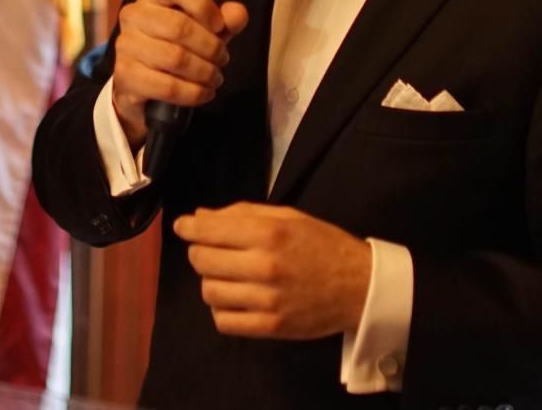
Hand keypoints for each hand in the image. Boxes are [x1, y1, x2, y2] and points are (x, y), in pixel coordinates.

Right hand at [112, 0, 248, 146]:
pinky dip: (193, 93)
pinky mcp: (124, 75)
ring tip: (216, 77)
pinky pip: (166, 86)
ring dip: (204, 72)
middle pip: (178, 26)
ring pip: (174, 58)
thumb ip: (226, 19)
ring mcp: (125, 44)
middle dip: (211, 47)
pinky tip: (205, 93)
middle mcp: (134, 14)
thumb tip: (237, 15)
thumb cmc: (180, 44)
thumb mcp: (208, 28)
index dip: (202, 5)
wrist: (145, 82)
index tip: (220, 25)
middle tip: (223, 58)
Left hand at [174, 203, 372, 339]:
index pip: (212, 229)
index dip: (190, 227)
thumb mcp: (290, 217)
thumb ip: (245, 214)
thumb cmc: (323, 244)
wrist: (358, 285)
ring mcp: (266, 299)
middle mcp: (265, 265)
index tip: (183, 226)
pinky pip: (223, 321)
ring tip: (226, 275)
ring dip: (211, 281)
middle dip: (199, 252)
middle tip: (208, 250)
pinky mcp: (269, 327)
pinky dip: (222, 310)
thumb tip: (201, 216)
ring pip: (210, 292)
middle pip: (204, 260)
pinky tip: (235, 298)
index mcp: (270, 232)